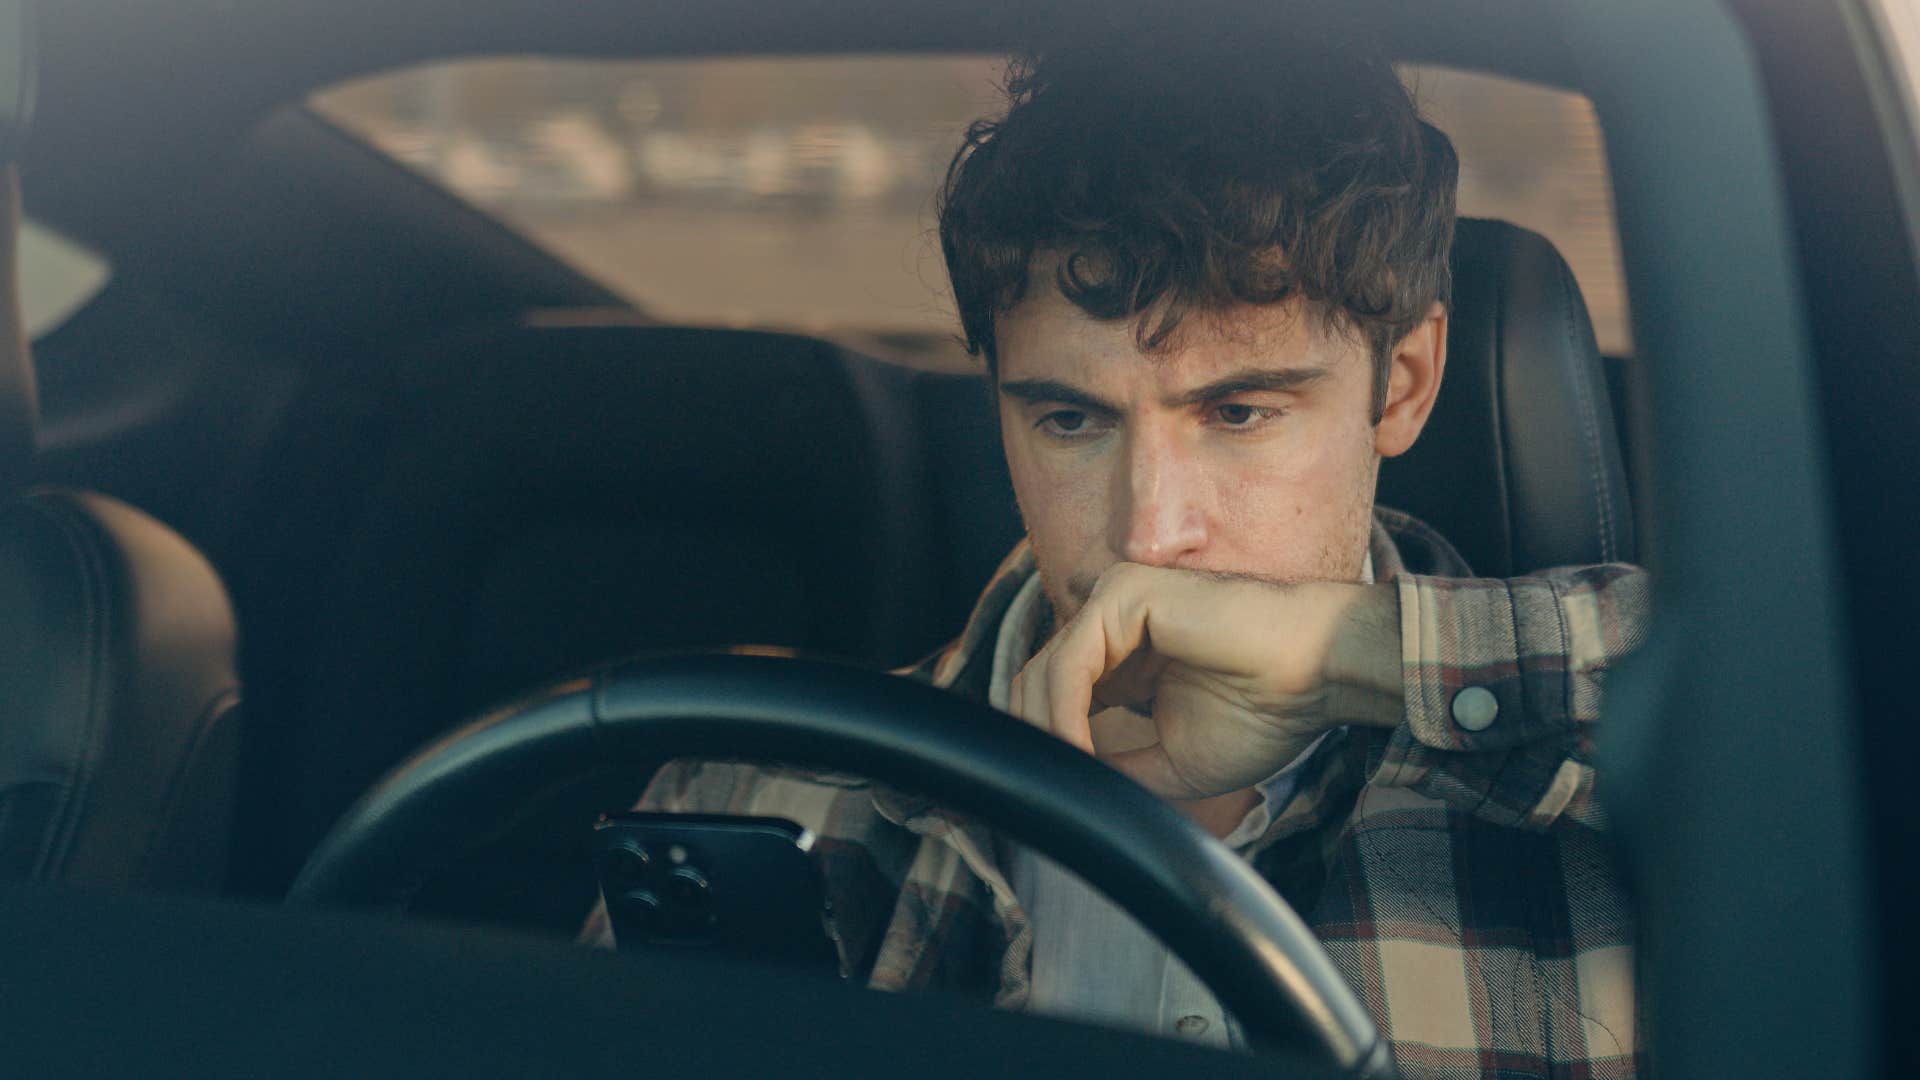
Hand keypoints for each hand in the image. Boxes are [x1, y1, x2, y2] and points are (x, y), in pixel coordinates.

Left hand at [1006, 563, 1402, 799]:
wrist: (1317, 678)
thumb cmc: (1264, 714)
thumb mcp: (1171, 760)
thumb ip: (1115, 763)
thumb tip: (1061, 779)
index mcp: (1123, 658)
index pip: (1054, 698)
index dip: (1049, 749)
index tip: (1059, 799)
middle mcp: (1112, 624)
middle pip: (1036, 684)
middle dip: (1036, 743)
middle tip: (1052, 795)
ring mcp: (1114, 603)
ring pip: (1043, 674)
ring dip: (1046, 736)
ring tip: (1071, 780)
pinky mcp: (1122, 596)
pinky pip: (1068, 663)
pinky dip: (1062, 715)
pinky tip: (1078, 752)